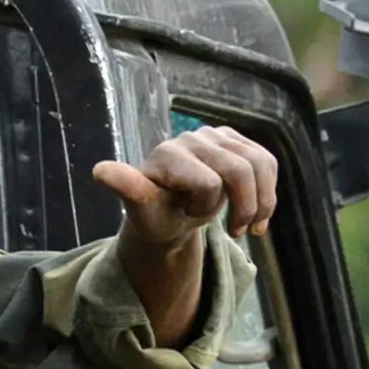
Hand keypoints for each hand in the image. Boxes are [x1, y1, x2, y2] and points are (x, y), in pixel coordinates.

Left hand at [96, 126, 276, 345]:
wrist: (169, 213)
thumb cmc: (155, 215)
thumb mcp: (141, 210)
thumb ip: (127, 189)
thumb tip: (99, 170)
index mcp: (166, 154)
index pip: (208, 183)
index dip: (204, 208)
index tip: (188, 214)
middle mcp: (191, 138)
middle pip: (240, 172)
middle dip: (244, 208)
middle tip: (234, 232)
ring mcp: (215, 136)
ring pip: (261, 164)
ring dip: (263, 202)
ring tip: (249, 226)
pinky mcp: (234, 140)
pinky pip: (267, 161)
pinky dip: (269, 191)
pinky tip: (258, 215)